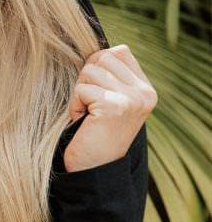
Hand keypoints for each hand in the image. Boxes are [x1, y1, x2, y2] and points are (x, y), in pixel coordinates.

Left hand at [63, 44, 157, 171]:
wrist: (94, 171)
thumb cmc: (95, 134)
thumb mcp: (111, 101)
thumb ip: (111, 76)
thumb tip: (95, 49)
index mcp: (146, 89)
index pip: (119, 52)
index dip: (98, 67)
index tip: (96, 94)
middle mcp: (144, 93)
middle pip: (102, 57)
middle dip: (86, 79)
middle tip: (89, 105)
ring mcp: (132, 99)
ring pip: (90, 70)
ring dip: (79, 92)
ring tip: (87, 115)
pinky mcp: (115, 106)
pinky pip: (82, 89)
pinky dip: (75, 104)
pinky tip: (83, 122)